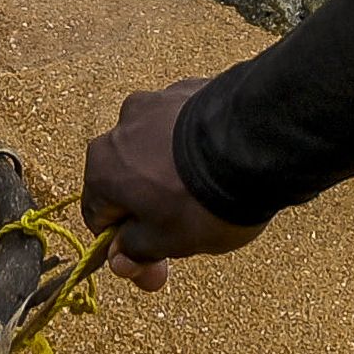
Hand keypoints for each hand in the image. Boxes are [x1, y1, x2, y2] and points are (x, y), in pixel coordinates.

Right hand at [82, 79, 262, 289]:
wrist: (254, 144)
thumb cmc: (202, 200)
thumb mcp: (168, 242)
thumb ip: (136, 250)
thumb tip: (118, 260)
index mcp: (103, 168)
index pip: (99, 216)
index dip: (124, 245)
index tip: (155, 263)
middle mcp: (120, 127)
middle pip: (127, 178)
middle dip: (150, 205)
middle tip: (186, 231)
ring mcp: (157, 102)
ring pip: (155, 147)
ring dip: (171, 170)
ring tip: (209, 191)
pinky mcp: (190, 90)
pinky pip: (183, 125)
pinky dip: (194, 144)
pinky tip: (221, 162)